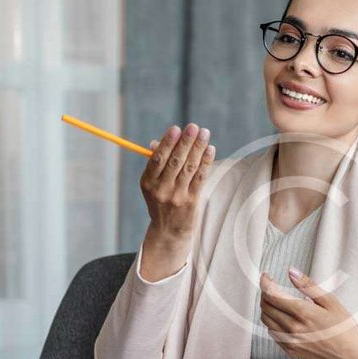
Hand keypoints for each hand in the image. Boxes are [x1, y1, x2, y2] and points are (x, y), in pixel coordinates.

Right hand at [139, 123, 212, 280]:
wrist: (168, 231)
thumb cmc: (161, 201)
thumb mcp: (152, 185)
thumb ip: (156, 164)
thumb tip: (157, 142)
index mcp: (148, 182)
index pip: (157, 159)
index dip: (167, 142)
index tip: (176, 129)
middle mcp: (161, 189)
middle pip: (175, 161)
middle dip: (185, 142)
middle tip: (193, 127)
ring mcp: (177, 196)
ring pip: (189, 167)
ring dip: (198, 148)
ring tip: (204, 133)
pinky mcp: (191, 201)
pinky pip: (200, 177)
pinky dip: (205, 162)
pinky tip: (209, 149)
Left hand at [259, 269, 357, 358]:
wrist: (351, 355)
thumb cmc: (344, 327)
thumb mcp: (330, 301)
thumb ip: (308, 286)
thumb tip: (292, 272)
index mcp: (303, 313)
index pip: (272, 295)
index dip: (265, 283)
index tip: (266, 276)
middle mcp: (293, 328)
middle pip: (266, 307)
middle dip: (265, 293)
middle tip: (271, 287)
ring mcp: (290, 341)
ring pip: (266, 320)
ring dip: (267, 308)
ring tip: (276, 301)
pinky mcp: (290, 351)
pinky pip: (272, 334)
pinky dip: (272, 322)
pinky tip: (282, 318)